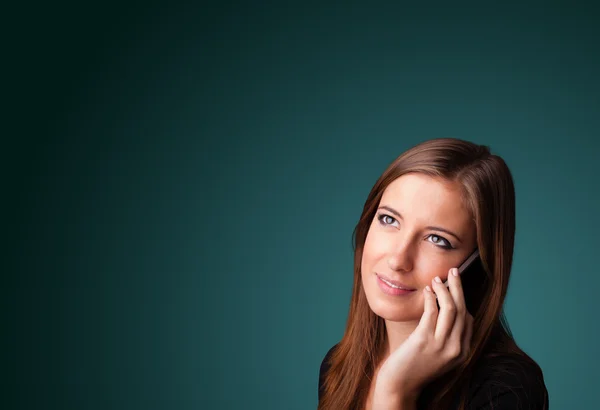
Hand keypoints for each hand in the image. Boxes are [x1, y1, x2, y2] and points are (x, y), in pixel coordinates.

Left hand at [373, 267, 473, 403]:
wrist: (399, 385)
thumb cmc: (415, 366)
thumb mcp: (438, 353)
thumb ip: (446, 336)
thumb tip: (445, 308)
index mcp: (462, 353)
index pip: (469, 320)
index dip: (463, 300)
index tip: (455, 285)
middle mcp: (455, 349)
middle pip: (463, 310)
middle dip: (458, 288)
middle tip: (453, 271)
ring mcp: (441, 345)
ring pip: (451, 308)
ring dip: (444, 289)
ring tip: (437, 278)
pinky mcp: (424, 340)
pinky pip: (432, 312)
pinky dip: (431, 297)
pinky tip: (427, 290)